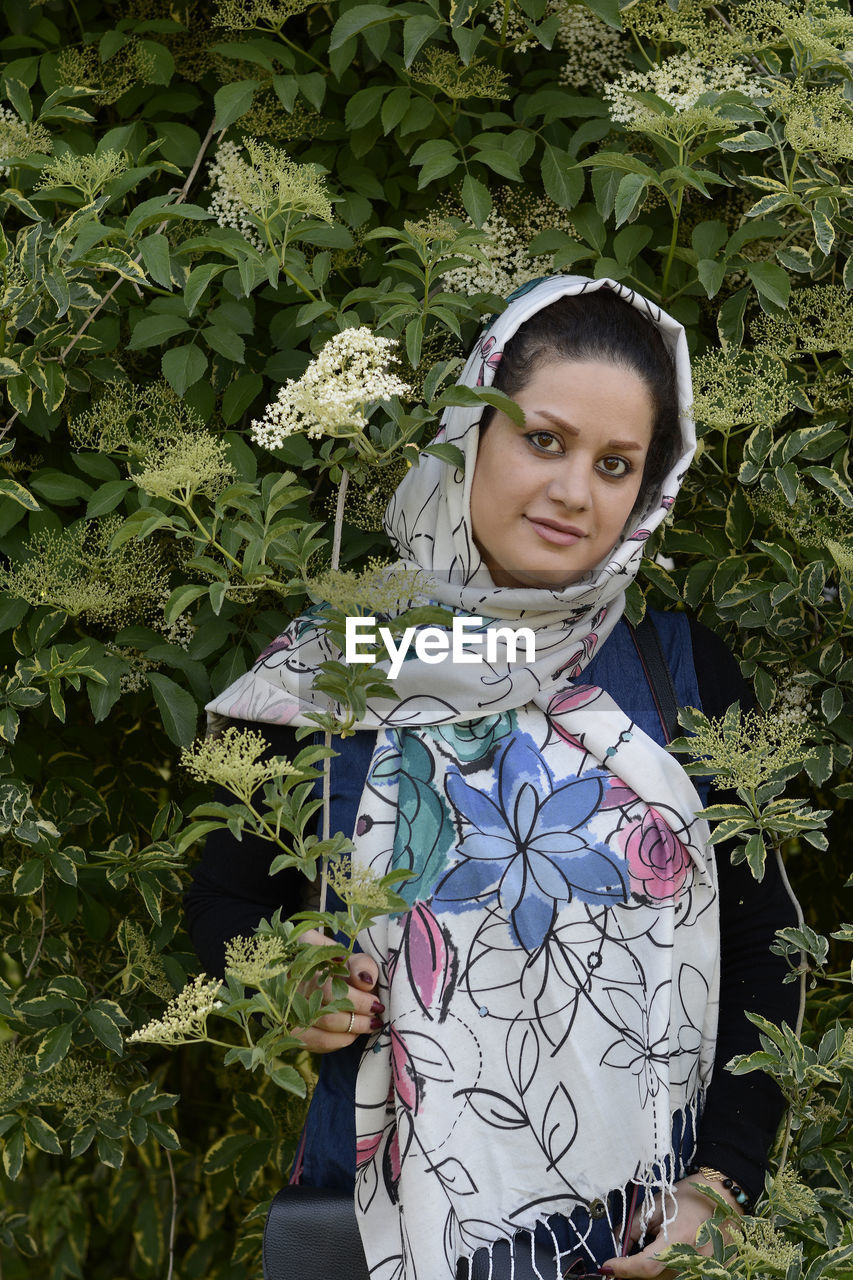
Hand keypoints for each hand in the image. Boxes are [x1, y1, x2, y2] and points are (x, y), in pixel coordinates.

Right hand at [293, 928, 382, 1053]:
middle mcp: (288, 989)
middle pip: (327, 1016)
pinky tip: (353, 1032)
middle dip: (358, 1019)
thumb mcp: (349, 956)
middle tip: (376, 1015)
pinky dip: (341, 1040)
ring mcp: (288, 1012)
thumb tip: (366, 982)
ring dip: (352, 1031)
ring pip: (323, 1033)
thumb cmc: (336, 962)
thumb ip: (361, 964)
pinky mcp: (293, 1031)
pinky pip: (318, 1043)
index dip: (357, 1000)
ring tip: (370, 1024)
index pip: (328, 989)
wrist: (314, 970)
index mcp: (303, 962)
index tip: (376, 1002)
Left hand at [600, 1174, 744, 1276]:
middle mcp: (692, 1260)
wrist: (721, 1200)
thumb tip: (618, 1244)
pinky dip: (661, 1271)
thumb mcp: (656, 1205)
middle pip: (652, 1278)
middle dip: (631, 1270)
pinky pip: (675, 1277)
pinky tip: (658, 1256)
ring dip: (646, 1271)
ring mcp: (701, 1270)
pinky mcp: (705, 1273)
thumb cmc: (688, 1198)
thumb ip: (634, 1226)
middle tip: (618, 1260)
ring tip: (642, 1253)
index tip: (607, 1265)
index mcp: (679, 1239)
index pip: (646, 1266)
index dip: (624, 1268)